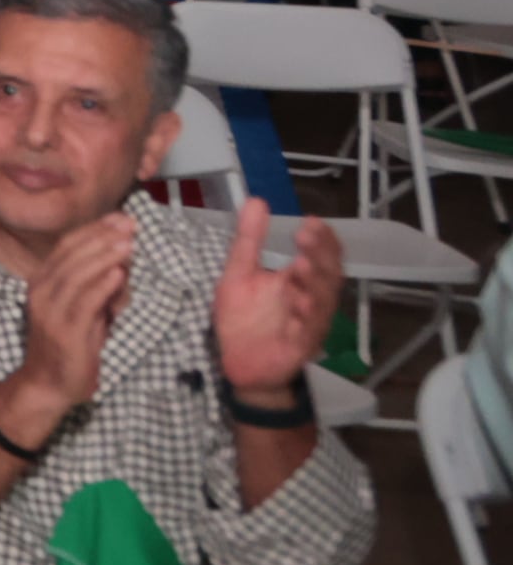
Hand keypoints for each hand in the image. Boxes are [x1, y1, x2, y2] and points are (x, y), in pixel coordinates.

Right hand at [0, 212, 133, 437]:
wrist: (48, 384)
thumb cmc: (69, 345)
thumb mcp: (84, 309)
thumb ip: (98, 286)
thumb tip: (123, 261)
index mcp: (42, 282)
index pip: (66, 246)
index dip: (93, 229)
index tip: (119, 217)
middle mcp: (41, 292)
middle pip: (71, 255)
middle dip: (102, 236)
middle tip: (129, 224)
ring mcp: (51, 312)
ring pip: (77, 274)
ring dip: (104, 255)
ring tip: (128, 242)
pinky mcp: (66, 332)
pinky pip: (85, 303)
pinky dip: (102, 285)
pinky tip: (118, 273)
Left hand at [212, 198, 343, 396]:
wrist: (239, 363)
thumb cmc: (244, 318)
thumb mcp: (239, 273)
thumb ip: (249, 240)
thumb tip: (257, 201)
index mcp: (297, 280)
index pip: (320, 256)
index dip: (322, 240)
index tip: (313, 221)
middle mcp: (308, 299)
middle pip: (326, 276)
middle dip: (320, 255)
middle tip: (307, 235)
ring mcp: (306, 323)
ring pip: (321, 303)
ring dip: (315, 284)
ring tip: (304, 264)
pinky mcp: (298, 346)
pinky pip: (307, 332)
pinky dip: (306, 318)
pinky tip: (300, 303)